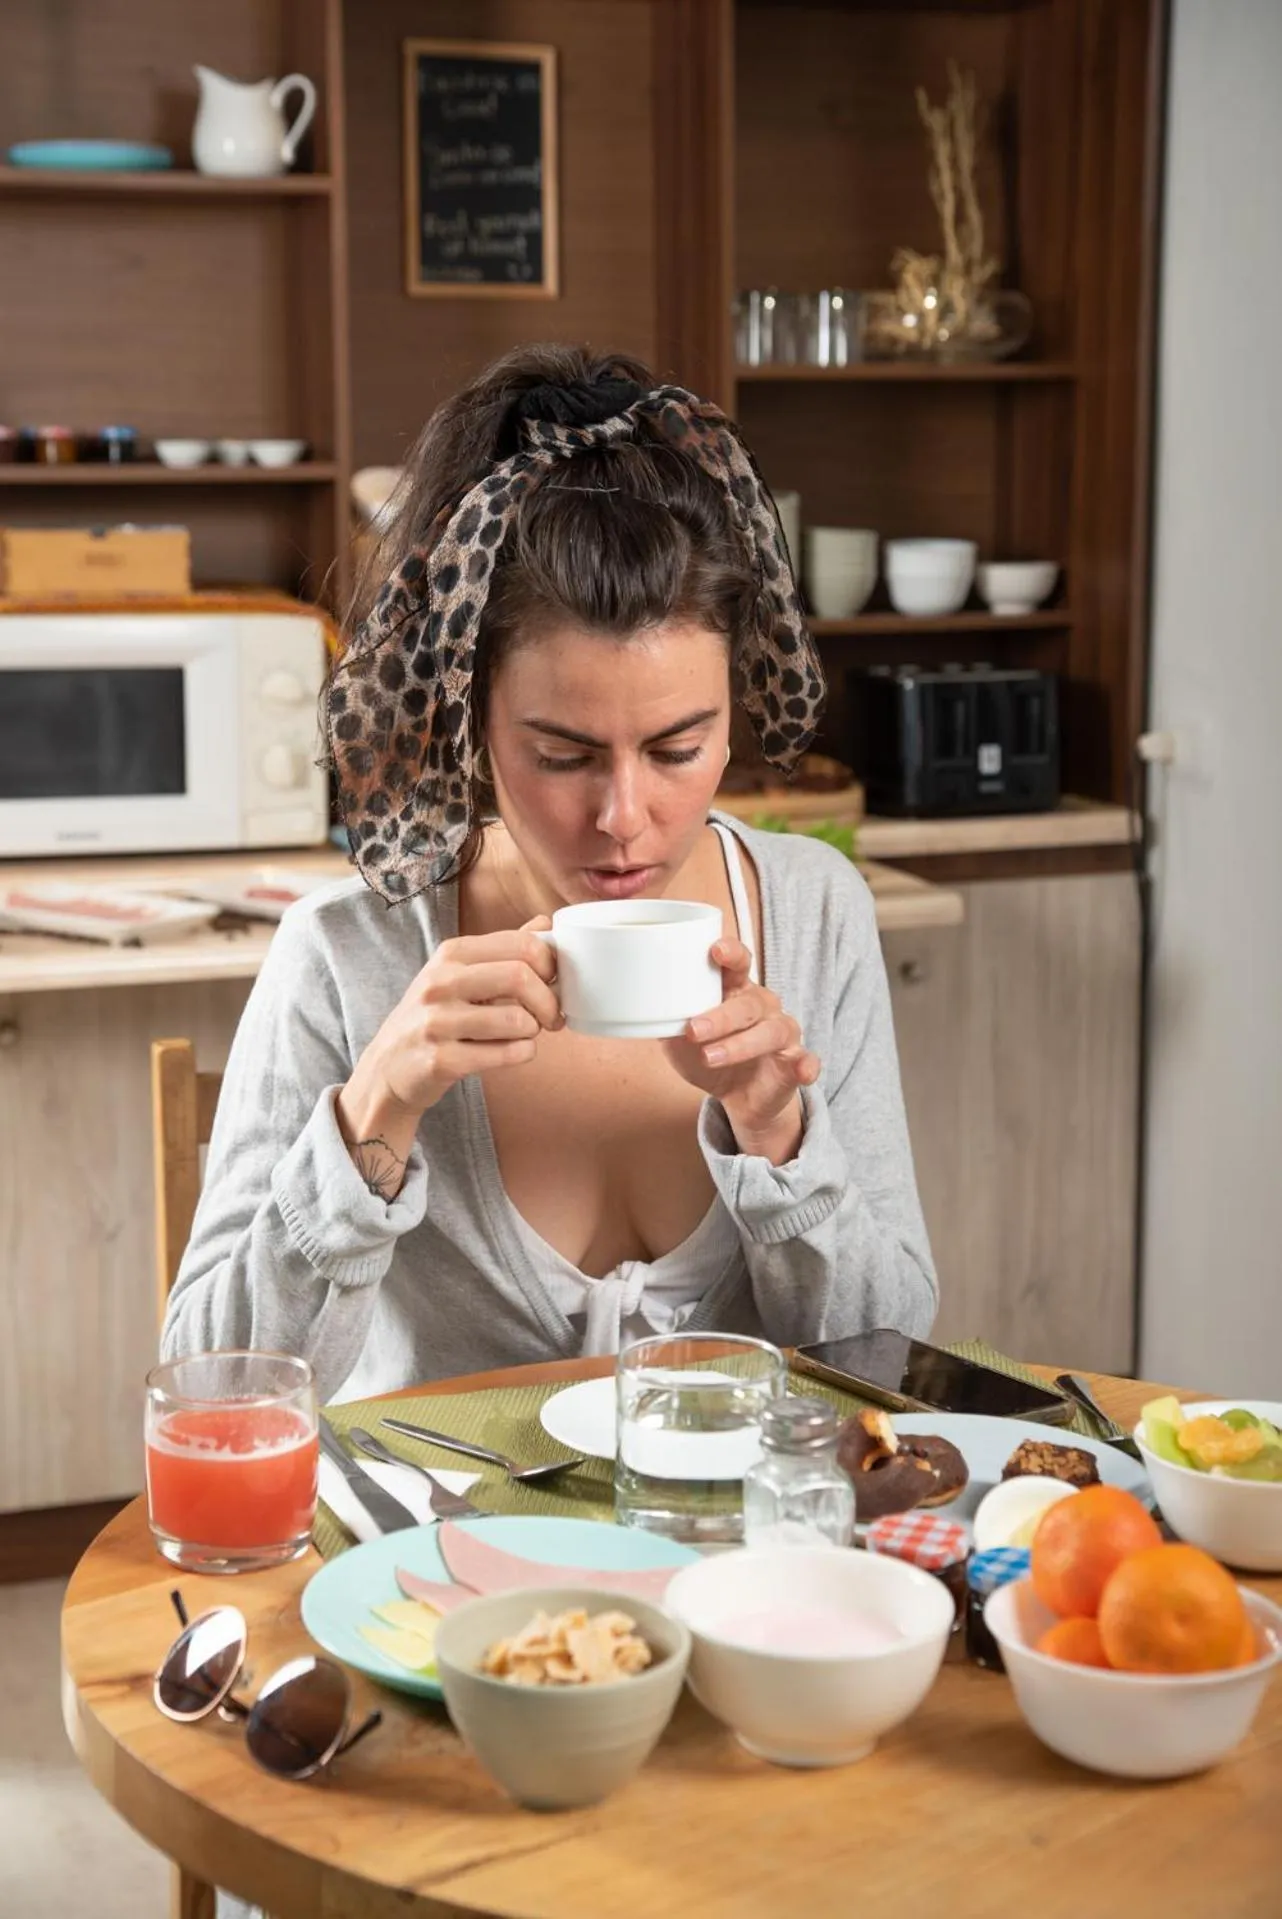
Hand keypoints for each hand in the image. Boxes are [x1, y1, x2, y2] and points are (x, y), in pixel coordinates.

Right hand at [338, 918, 560, 1151]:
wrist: (389, 1066)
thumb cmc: (434, 1016)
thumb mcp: (459, 973)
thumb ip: (504, 949)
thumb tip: (546, 924)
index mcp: (452, 954)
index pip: (521, 944)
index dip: (550, 964)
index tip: (553, 982)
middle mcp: (440, 982)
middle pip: (520, 976)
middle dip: (548, 1001)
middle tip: (551, 1017)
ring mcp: (437, 1022)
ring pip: (517, 1021)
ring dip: (533, 1031)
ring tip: (524, 1034)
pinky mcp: (441, 1060)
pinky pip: (505, 1054)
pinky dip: (522, 1053)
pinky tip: (514, 1051)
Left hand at [663, 936, 819, 1163]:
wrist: (740, 1098)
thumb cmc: (710, 1055)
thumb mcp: (679, 1042)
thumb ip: (666, 1023)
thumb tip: (637, 1008)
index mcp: (735, 991)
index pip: (738, 962)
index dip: (730, 952)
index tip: (714, 950)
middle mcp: (763, 1006)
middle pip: (748, 1002)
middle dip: (720, 1016)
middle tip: (693, 1030)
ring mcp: (783, 1033)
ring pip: (772, 1031)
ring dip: (741, 1044)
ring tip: (710, 1057)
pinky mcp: (796, 1063)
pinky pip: (807, 1060)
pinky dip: (806, 1064)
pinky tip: (801, 1070)